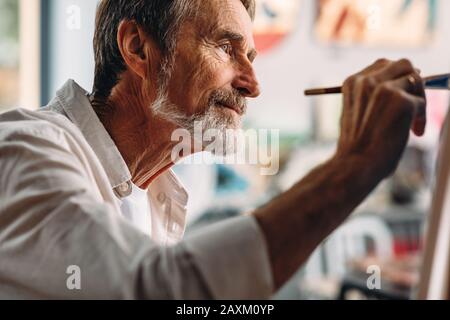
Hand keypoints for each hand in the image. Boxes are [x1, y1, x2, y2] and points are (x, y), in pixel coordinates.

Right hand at [336, 58, 425, 177]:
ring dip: (418, 99)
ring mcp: (385, 89)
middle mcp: (366, 81)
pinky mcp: (402, 101)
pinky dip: (420, 118)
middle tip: (414, 102)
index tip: (401, 96)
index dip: (395, 80)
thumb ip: (371, 96)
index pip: (382, 66)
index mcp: (352, 82)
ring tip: (413, 122)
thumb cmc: (355, 146)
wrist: (354, 164)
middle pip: (402, 64)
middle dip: (412, 82)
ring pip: (415, 80)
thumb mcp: (356, 113)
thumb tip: (401, 89)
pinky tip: (413, 133)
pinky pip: (421, 102)